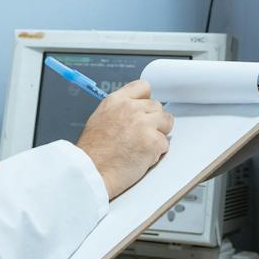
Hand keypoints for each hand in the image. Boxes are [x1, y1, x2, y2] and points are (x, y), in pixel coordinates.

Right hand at [74, 80, 173, 199]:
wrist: (92, 172)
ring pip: (166, 122)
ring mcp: (143, 124)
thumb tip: (135, 110)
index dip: (146, 100)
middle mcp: (130, 108)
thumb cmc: (93, 153)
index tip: (146, 110)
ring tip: (141, 147)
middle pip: (157, 106)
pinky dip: (156, 153)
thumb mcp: (100, 119)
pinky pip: (165, 144)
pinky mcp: (153, 141)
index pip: (143, 86)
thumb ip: (119, 110)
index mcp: (115, 101)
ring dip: (158, 135)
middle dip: (153, 122)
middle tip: (141, 137)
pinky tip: (140, 158)